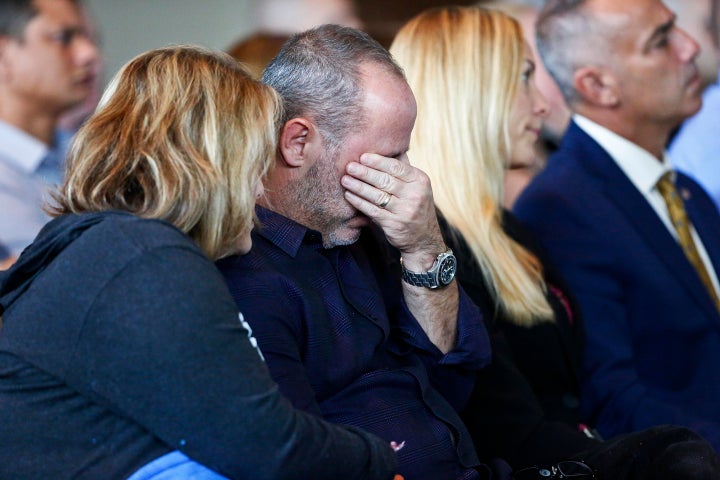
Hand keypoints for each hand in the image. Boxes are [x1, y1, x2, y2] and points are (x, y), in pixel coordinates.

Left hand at [341, 153, 444, 270]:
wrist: (423, 239)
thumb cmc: (414, 206)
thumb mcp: (417, 186)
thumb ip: (403, 169)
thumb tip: (388, 146)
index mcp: (420, 181)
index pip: (397, 167)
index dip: (378, 161)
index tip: (362, 157)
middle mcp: (415, 195)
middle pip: (385, 181)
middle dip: (365, 173)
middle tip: (349, 166)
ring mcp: (405, 211)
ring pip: (377, 195)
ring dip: (358, 187)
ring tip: (345, 179)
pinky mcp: (394, 224)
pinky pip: (372, 210)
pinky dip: (359, 202)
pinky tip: (349, 196)